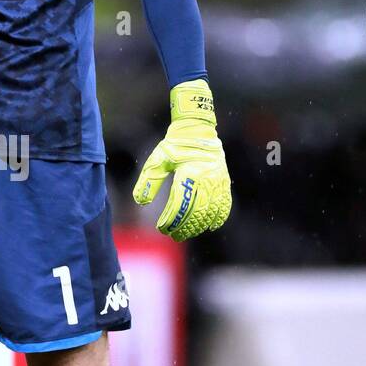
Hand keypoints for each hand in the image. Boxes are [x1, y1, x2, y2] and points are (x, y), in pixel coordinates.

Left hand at [133, 79, 231, 241]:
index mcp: (189, 173)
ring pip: (210, 211)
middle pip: (196, 211)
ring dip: (199, 225)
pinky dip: (219, 217)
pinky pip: (225, 203)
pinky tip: (211, 226)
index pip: (180, 205)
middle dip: (184, 227)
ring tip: (188, 233)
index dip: (171, 220)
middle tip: (174, 236)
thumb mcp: (157, 160)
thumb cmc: (174, 145)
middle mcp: (206, 179)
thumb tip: (140, 201)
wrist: (197, 130)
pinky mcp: (223, 181)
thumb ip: (149, 181)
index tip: (162, 228)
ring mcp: (217, 181)